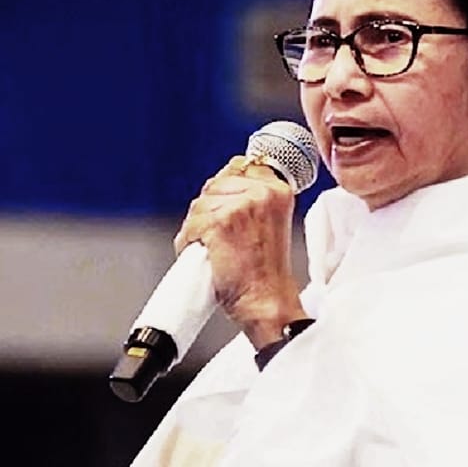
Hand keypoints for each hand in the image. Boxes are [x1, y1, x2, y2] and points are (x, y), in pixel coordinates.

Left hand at [173, 156, 307, 348]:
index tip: (225, 208)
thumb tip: (224, 181)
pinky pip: (190, 225)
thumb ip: (253, 198)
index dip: (225, 188)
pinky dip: (188, 242)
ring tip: (213, 249)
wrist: (267, 300)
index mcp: (278, 190)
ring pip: (200, 205)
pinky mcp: (221, 222)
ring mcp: (242, 205)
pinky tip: (204, 255)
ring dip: (197, 228)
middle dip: (209, 209)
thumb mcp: (270, 222)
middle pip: (215, 184)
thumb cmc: (266, 271)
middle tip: (220, 237)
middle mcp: (263, 192)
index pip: (240, 167)